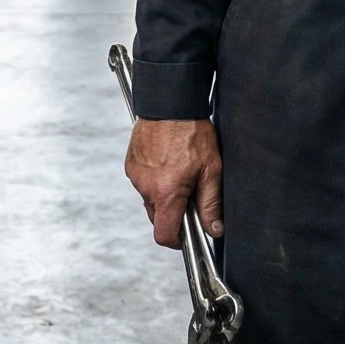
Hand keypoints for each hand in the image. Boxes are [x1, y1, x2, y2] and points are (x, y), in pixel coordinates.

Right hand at [125, 117, 221, 249]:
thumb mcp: (211, 169)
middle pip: (157, 217)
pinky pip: (142, 182)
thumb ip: (211, 203)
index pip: (164, 235)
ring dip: (163, 194)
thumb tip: (214, 229)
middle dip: (173, 212)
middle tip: (189, 192)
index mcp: (166, 192)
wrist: (170, 103)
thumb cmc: (191, 131)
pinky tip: (166, 162)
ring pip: (150, 199)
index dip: (177, 240)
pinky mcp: (130, 164)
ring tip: (178, 171)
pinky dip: (154, 179)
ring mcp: (135, 175)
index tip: (187, 234)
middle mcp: (146, 187)